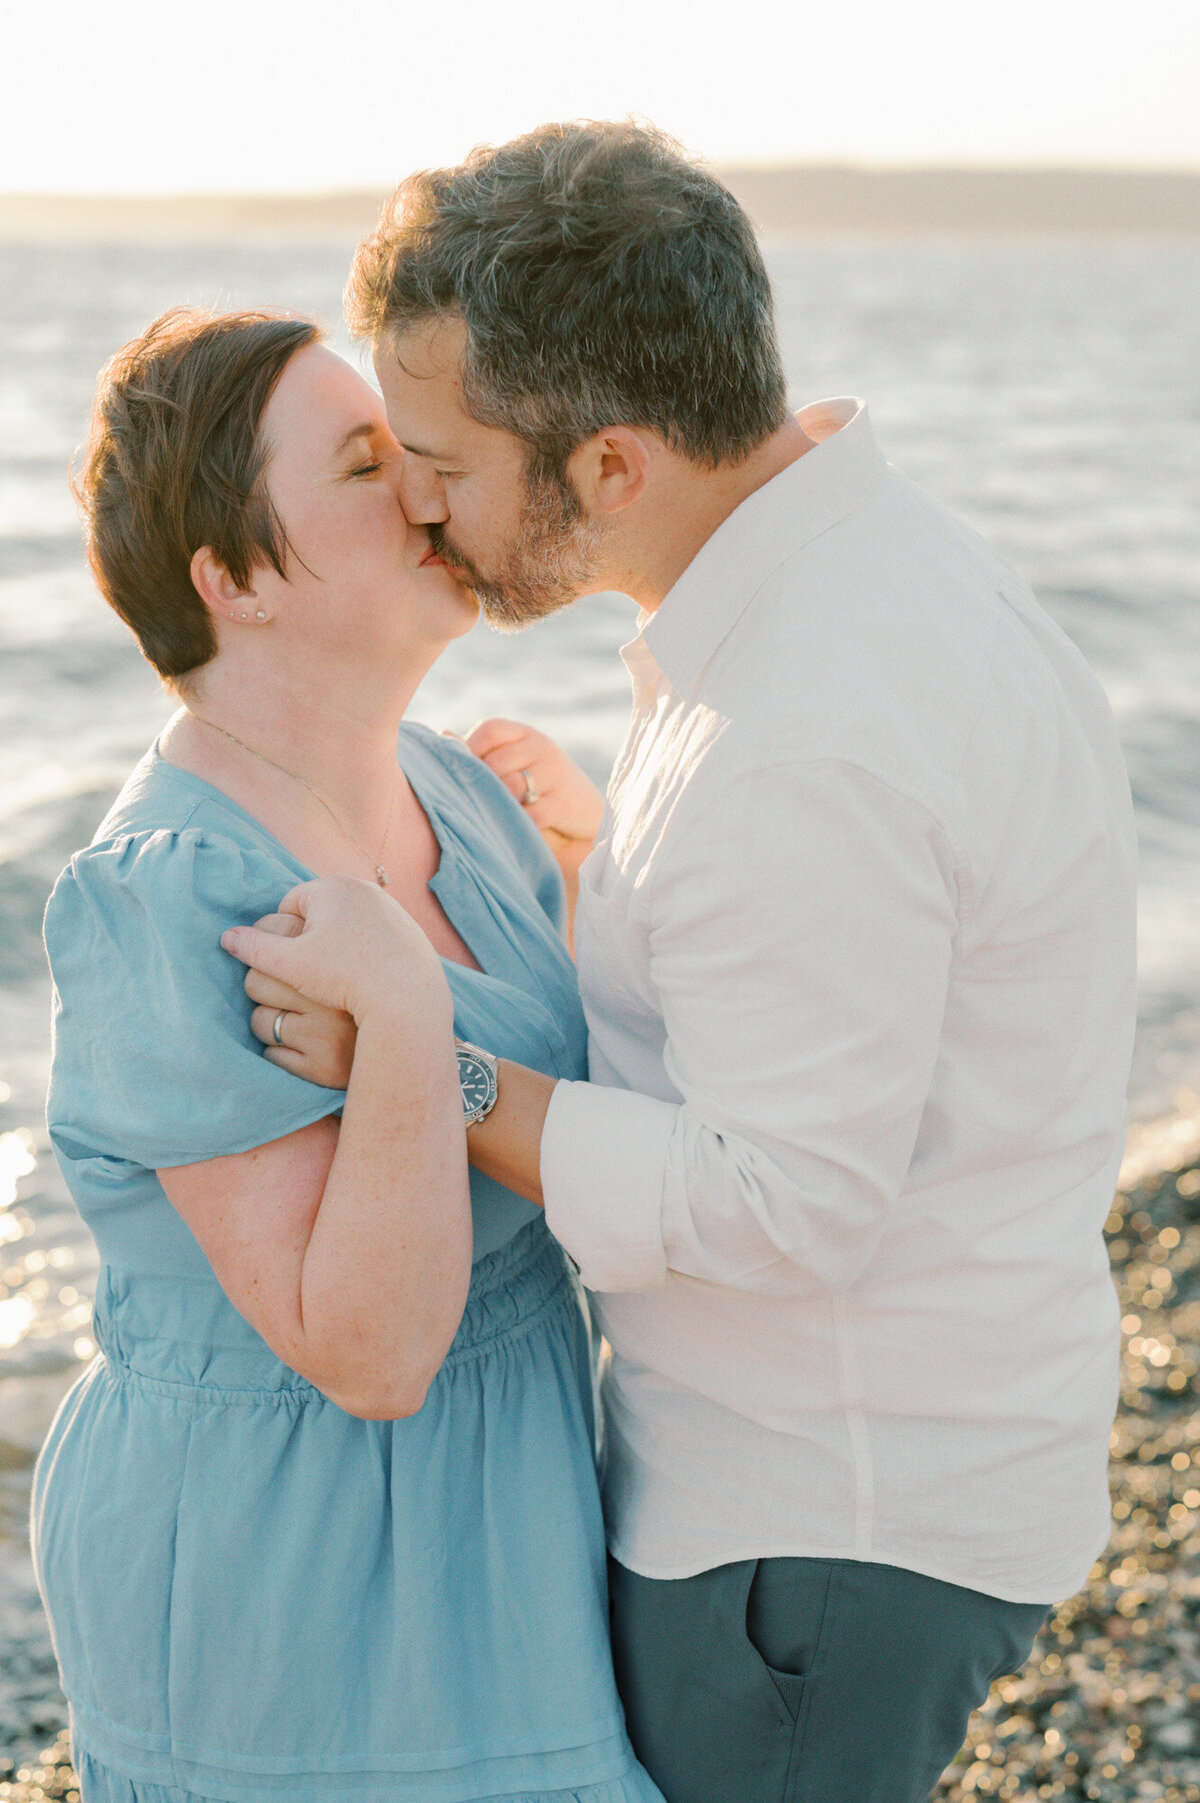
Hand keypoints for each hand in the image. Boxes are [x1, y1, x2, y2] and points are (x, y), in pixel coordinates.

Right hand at [221, 876, 451, 1037]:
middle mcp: (365, 887)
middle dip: (312, 938)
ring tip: (340, 978)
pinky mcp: (410, 927)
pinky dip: (366, 952)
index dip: (285, 936)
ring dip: (338, 945)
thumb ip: (255, 948)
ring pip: (348, 925)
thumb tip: (227, 937)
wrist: (406, 998)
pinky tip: (366, 977)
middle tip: (316, 973)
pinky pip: (375, 936)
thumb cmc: (345, 977)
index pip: (291, 904)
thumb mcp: (291, 965)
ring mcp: (391, 906)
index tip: (294, 963)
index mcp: (333, 887)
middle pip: (321, 913)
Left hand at [238, 912, 358, 1087]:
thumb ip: (301, 936)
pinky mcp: (320, 1067)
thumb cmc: (363, 991)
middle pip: (255, 980)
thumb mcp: (341, 954)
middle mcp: (330, 995)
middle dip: (262, 987)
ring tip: (299, 1022)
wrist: (411, 1040)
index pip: (268, 936)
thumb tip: (231, 937)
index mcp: (337, 958)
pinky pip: (271, 1055)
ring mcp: (325, 1034)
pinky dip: (281, 1052)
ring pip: (259, 1020)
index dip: (265, 946)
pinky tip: (305, 1047)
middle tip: (288, 994)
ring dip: (270, 1022)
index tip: (277, 957)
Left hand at [461, 720, 604, 847]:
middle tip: (473, 805)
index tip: (461, 775)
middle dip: (482, 786)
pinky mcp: (565, 803)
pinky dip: (515, 824)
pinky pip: (531, 814)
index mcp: (525, 734)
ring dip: (496, 806)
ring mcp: (555, 773)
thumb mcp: (512, 765)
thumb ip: (480, 753)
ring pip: (511, 787)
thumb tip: (443, 735)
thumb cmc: (537, 791)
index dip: (470, 750)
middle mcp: (542, 747)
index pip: (491, 730)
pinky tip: (508, 832)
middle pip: (496, 762)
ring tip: (489, 819)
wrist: (586, 817)